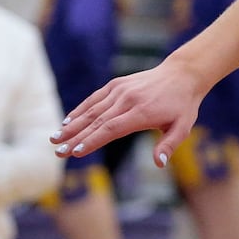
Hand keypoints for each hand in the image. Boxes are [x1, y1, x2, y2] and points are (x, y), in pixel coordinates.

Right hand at [52, 56, 207, 167]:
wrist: (183, 74)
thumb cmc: (183, 106)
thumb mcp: (183, 127)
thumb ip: (169, 145)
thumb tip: (158, 163)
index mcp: (142, 113)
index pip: (111, 129)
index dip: (92, 141)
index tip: (75, 153)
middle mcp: (127, 100)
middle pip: (96, 122)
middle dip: (75, 138)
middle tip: (57, 151)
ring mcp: (120, 90)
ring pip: (92, 110)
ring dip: (72, 125)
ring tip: (55, 139)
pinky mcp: (116, 84)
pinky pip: (95, 99)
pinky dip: (80, 110)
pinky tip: (67, 122)